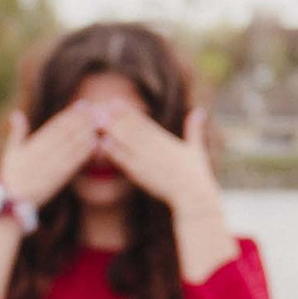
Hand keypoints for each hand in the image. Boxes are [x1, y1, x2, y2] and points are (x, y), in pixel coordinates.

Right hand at [0, 103, 99, 209]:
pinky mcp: (60, 178)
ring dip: (86, 133)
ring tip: (99, 121)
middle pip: (67, 134)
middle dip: (82, 120)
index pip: (55, 126)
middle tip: (97, 109)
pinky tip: (95, 143)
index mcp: (34, 146)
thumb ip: (16, 133)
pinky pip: (74, 163)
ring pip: (72, 146)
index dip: (70, 115)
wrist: (13, 202)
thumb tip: (16, 114)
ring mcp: (53, 167)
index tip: (82, 105)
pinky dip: (84, 152)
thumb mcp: (10, 152)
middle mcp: (45, 155)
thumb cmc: (11, 174)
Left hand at [88, 99, 220, 212]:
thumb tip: (200, 111)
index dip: (128, 112)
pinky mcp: (143, 174)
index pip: (143, 123)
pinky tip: (103, 143)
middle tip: (99, 107)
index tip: (115, 102)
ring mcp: (148, 160)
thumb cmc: (196, 174)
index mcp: (165, 140)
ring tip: (97, 121)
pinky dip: (115, 151)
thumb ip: (195, 129)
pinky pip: (126, 160)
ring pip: (126, 142)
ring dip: (111, 130)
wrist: (194, 196)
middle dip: (115, 118)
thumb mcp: (196, 148)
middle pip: (131, 129)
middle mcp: (155, 148)